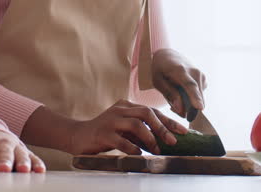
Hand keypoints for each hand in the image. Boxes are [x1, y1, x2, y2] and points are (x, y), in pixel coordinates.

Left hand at [0, 129, 44, 172]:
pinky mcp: (27, 154)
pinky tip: (39, 171)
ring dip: (23, 162)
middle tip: (3, 169)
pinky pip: (33, 158)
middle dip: (4, 160)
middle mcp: (4, 142)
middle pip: (4, 150)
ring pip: (21, 154)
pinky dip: (36, 164)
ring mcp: (17, 147)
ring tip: (23, 171)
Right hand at [69, 99, 187, 155]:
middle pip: (146, 113)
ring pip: (136, 124)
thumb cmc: (105, 133)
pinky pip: (122, 140)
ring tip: (156, 150)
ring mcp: (110, 120)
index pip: (152, 110)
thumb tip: (164, 139)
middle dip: (162, 127)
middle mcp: (119, 109)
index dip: (169, 120)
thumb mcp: (124, 127)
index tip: (183, 131)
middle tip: (172, 141)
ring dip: (150, 138)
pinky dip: (133, 148)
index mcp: (126, 105)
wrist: (78, 135)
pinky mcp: (103, 133)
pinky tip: (139, 154)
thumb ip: (140, 129)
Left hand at [151, 48, 207, 118]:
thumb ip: (170, 95)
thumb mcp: (158, 81)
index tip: (200, 108)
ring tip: (175, 98)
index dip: (195, 97)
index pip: (190, 85)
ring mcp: (201, 75)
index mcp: (180, 70)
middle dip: (187, 109)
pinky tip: (182, 94)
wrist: (168, 55)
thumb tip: (182, 111)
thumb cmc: (160, 69)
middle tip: (173, 108)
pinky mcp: (204, 80)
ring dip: (188, 104)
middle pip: (196, 97)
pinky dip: (191, 99)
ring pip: (198, 99)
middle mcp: (194, 72)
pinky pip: (199, 96)